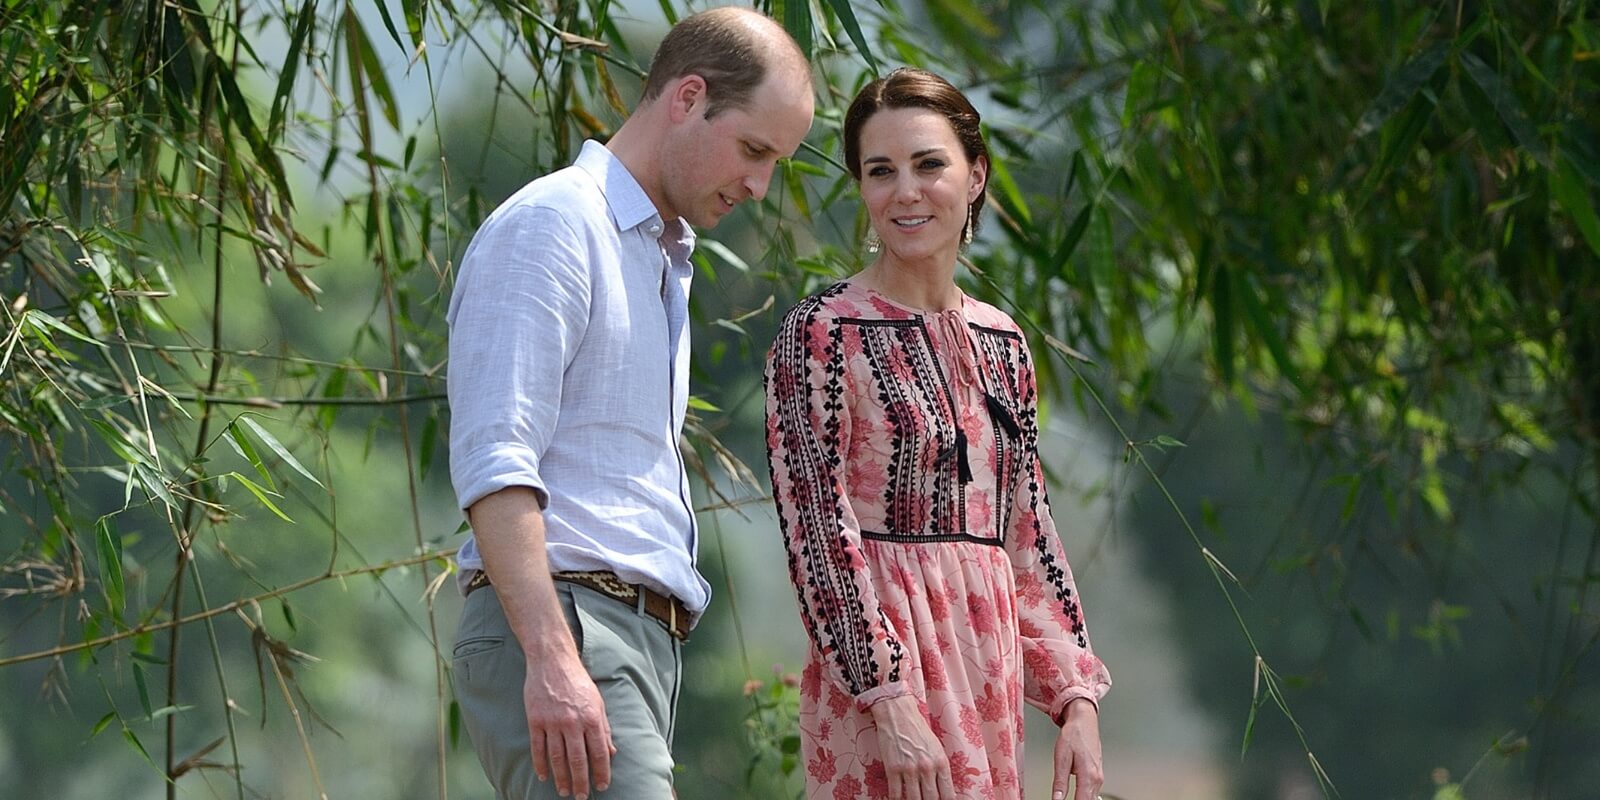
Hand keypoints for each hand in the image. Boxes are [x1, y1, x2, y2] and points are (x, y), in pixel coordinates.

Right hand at [525, 651, 614, 798]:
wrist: (552, 662)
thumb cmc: (578, 682)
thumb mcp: (598, 702)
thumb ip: (605, 728)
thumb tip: (611, 752)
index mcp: (592, 718)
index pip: (599, 752)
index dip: (601, 772)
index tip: (602, 785)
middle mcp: (573, 722)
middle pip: (578, 760)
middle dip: (581, 782)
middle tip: (581, 797)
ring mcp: (552, 722)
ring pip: (557, 758)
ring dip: (561, 778)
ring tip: (564, 791)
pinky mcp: (536, 720)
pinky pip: (538, 748)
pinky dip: (541, 764)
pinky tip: (543, 776)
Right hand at [870, 694, 954, 799]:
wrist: (898, 714)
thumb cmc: (918, 729)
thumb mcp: (936, 748)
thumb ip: (940, 768)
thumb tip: (942, 789)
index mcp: (941, 762)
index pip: (948, 794)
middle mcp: (927, 767)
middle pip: (931, 799)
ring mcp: (909, 769)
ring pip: (914, 799)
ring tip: (913, 799)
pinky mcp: (892, 769)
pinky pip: (895, 793)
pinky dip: (896, 799)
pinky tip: (897, 798)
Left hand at [1051, 698, 1102, 799]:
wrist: (1084, 721)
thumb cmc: (1073, 735)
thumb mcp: (1061, 758)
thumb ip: (1060, 782)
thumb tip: (1056, 799)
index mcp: (1088, 775)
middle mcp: (1097, 778)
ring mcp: (1098, 776)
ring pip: (1091, 798)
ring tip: (1067, 797)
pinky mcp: (1097, 773)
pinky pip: (1092, 790)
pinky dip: (1084, 795)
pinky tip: (1076, 795)